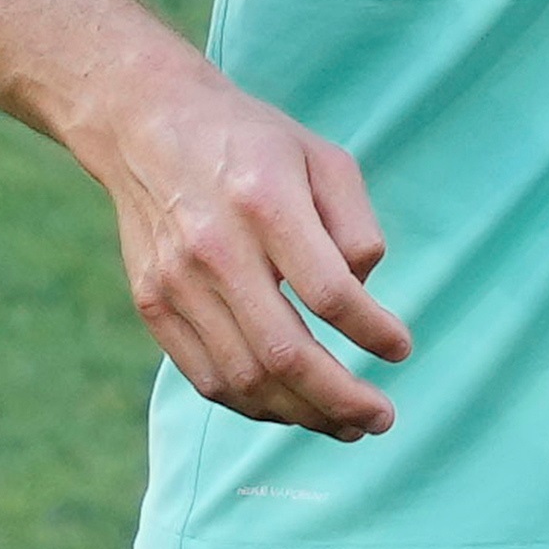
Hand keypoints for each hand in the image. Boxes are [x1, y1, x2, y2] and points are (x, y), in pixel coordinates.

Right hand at [87, 65, 414, 440]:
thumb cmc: (254, 141)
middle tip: (382, 418)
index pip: (329, 292)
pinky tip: (291, 408)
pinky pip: (205, 377)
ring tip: (345, 424)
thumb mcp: (323, 157)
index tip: (401, 349)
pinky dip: (252, 404)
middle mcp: (215, 248)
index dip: (372, 331)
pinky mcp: (151, 304)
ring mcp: (175, 282)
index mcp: (266, 201)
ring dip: (300, 414)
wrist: (148, 125)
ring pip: (242, 378)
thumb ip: (355, 225)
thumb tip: (364, 296)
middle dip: (340, 398)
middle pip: (282, 352)